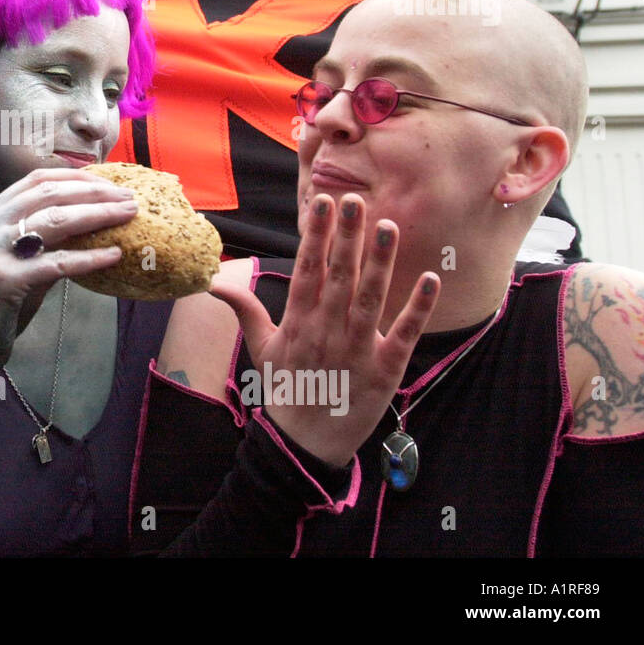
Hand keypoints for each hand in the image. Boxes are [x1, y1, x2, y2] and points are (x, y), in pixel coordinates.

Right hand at [0, 168, 137, 383]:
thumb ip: (44, 243)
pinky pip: (57, 263)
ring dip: (98, 214)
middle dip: (95, 192)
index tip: (109, 183)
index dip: (76, 177)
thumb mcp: (16, 263)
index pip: (36, 181)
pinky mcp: (4, 281)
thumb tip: (90, 228)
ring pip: (55, 220)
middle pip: (50, 193)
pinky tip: (114, 256)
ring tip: (129, 216)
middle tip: (129, 198)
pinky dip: (90, 257)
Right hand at [208, 193, 439, 465]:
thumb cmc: (286, 391)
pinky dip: (417, 308)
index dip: (316, 236)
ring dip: (380, 262)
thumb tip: (214, 283)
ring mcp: (356, 351)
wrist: (303, 446)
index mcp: (298, 323)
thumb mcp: (262, 348)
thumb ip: (245, 310)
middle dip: (347, 238)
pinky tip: (429, 279)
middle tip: (354, 199)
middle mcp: (326, 332)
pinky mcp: (384, 371)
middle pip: (338, 277)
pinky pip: (403, 335)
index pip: (307, 270)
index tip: (322, 203)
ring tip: (388, 226)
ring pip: (369, 299)